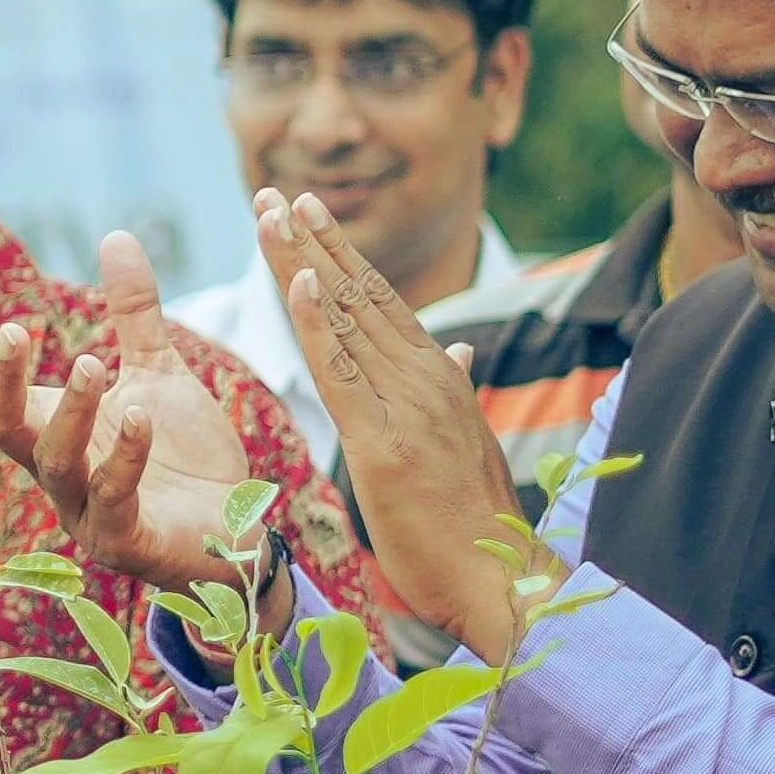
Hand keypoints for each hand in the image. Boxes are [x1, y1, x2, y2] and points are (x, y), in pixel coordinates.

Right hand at [0, 232, 259, 592]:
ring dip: (68, 412)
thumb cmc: (184, 456)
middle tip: (14, 330)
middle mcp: (56, 473)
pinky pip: (112, 498)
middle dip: (1, 383)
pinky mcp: (126, 541)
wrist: (238, 529)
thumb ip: (131, 313)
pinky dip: (122, 457)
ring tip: (89, 364)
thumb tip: (115, 234)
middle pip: (4, 429)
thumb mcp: (155, 372)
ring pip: (53, 462)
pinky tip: (138, 416)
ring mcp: (85, 511)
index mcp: (51, 432)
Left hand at [257, 190, 520, 657]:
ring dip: (301, 260)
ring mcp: (405, 407)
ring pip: (344, 318)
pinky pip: (340, 371)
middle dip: (311, 240)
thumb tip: (458, 351)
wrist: (504, 582)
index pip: (380, 302)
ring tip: (270, 212)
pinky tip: (294, 280)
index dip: (338, 253)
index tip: (304, 211)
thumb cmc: (478, 526)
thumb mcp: (465, 445)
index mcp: (438, 379)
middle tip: (272, 191)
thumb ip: (453, 393)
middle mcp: (424, 379)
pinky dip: (316, 322)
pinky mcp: (384, 444)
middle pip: (357, 295)